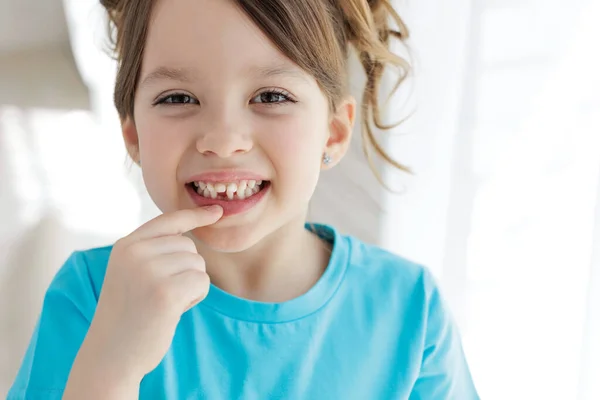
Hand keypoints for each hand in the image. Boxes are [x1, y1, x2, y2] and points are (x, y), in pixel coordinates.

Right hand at [82, 205, 222, 378]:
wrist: (110, 355)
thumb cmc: (127, 315)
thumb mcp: (130, 273)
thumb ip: (152, 251)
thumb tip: (191, 235)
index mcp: (126, 245)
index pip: (168, 221)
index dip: (195, 215)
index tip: (216, 211)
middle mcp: (135, 252)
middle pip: (189, 246)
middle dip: (186, 271)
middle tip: (160, 295)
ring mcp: (149, 270)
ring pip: (198, 264)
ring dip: (190, 286)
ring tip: (164, 304)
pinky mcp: (166, 292)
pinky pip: (202, 282)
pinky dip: (195, 298)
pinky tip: (173, 311)